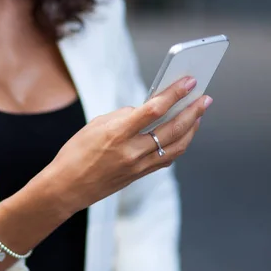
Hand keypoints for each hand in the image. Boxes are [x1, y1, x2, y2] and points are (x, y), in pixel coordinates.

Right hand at [43, 76, 210, 214]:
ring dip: (191, 128)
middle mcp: (131, 151)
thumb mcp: (94, 125)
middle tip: (204, 98)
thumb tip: (144, 111)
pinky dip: (179, 144)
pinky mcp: (139, 176)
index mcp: (117, 133)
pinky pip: (167, 159)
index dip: (175, 93)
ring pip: (177, 146)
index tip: (189, 82)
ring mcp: (138, 166)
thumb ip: (122, 116)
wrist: (66, 187)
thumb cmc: (75, 153)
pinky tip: (183, 134)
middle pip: (173, 128)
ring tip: (198, 115)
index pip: (154, 109)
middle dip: (193, 110)